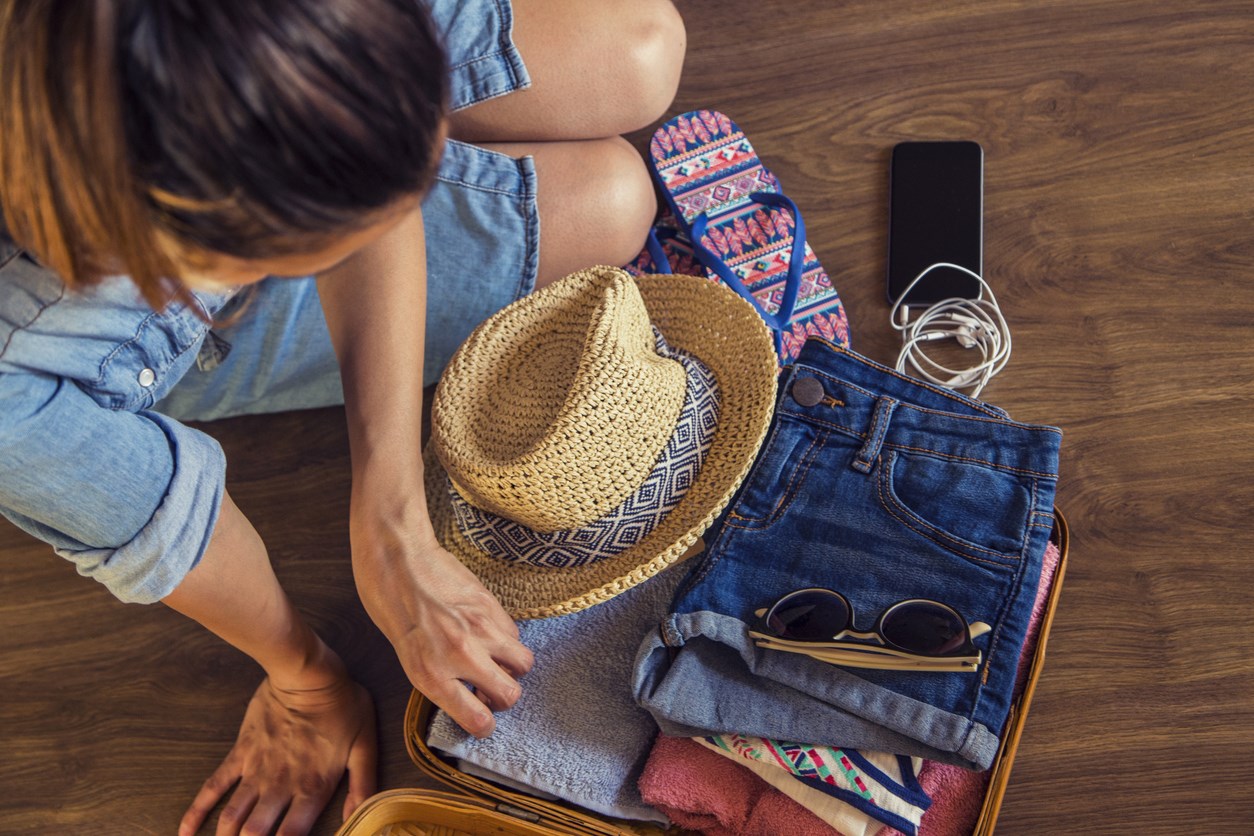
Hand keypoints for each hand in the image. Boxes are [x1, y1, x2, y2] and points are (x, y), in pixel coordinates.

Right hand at [178, 665, 375, 835]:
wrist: (307, 675)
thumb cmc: (342, 707)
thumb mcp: (365, 745)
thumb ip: (364, 786)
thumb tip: (356, 820)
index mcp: (313, 789)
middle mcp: (281, 787)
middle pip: (255, 834)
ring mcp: (256, 771)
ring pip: (232, 817)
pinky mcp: (240, 754)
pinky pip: (212, 786)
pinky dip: (196, 812)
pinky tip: (185, 832)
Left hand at [354, 529, 534, 738]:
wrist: (397, 558)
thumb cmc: (389, 606)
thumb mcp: (405, 656)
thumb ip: (439, 678)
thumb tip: (465, 692)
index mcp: (432, 675)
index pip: (477, 718)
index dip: (484, 726)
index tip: (483, 722)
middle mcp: (461, 655)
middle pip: (510, 694)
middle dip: (503, 699)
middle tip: (490, 691)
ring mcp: (481, 628)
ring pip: (523, 662)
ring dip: (512, 668)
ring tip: (496, 661)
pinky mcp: (491, 605)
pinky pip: (513, 633)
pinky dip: (506, 640)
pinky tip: (488, 634)